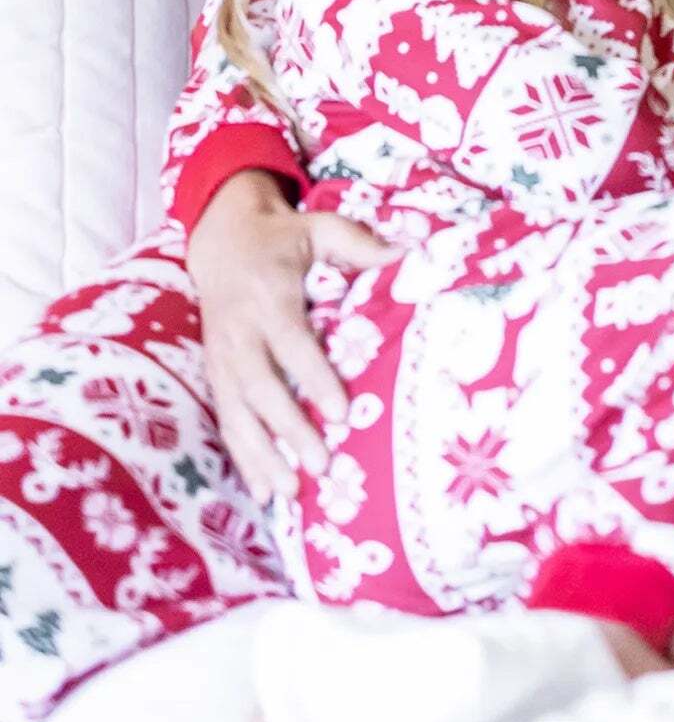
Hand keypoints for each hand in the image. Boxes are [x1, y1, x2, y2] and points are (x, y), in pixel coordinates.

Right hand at [188, 169, 386, 499]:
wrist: (221, 238)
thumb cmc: (283, 238)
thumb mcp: (320, 228)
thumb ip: (359, 244)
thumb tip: (410, 254)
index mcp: (269, 296)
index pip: (292, 344)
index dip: (314, 379)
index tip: (340, 413)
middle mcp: (240, 333)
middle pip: (263, 388)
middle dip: (290, 429)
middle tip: (321, 465)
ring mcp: (222, 359)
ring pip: (238, 415)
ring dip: (263, 456)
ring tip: (290, 492)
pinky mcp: (215, 377)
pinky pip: (226, 423)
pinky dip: (242, 460)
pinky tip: (261, 493)